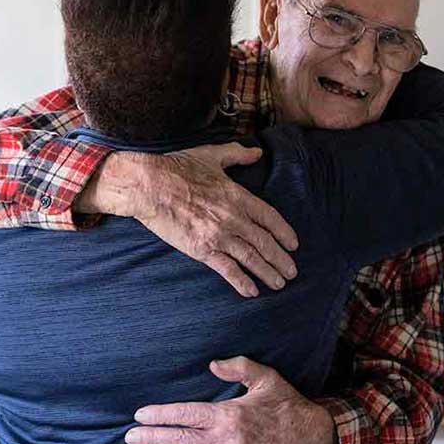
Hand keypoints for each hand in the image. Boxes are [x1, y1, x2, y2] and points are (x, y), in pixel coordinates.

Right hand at [75, 143, 298, 296]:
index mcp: (238, 196)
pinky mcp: (202, 250)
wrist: (150, 185)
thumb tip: (256, 151)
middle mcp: (234, 218)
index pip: (270, 218)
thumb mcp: (212, 155)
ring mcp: (219, 235)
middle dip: (281, 260)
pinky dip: (242, 282)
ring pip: (252, 258)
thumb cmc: (178, 168)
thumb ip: (237, 154)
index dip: (285, 233)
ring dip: (268, 273)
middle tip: (291, 272)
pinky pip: (228, 270)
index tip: (293, 244)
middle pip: (266, 242)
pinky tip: (252, 292)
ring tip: (279, 284)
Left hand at [124, 356, 336, 443]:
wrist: (311, 437)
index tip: (141, 415)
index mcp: (231, 415)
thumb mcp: (266, 378)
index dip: (162, 415)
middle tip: (130, 438)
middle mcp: (228, 442)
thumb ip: (238, 367)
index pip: (187, 415)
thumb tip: (212, 364)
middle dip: (153, 439)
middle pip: (183, 441)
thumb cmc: (285, 404)